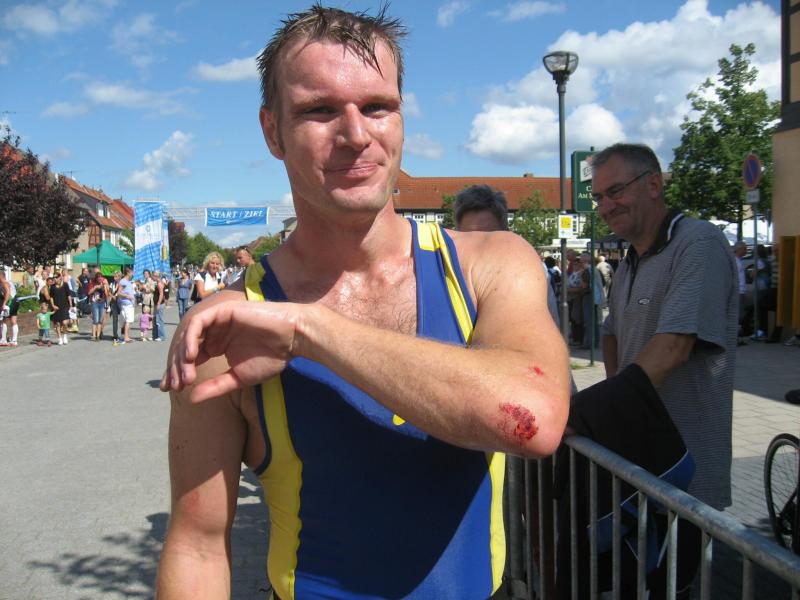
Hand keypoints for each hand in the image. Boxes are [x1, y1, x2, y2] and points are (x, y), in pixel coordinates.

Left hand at [160, 296, 299, 402]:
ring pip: (188, 335)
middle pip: (185, 348)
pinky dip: (191, 338)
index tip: (170, 390)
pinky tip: (192, 355)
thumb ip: (215, 387)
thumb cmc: (271, 358)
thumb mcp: (238, 379)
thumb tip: (190, 399)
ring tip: (186, 375)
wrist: (290, 339)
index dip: (177, 372)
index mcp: (216, 346)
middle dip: (176, 367)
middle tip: (176, 385)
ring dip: (183, 355)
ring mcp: (216, 321)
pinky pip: (198, 323)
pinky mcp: (221, 311)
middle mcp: (213, 333)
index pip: (190, 358)